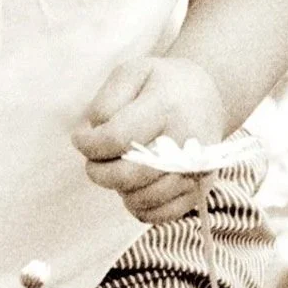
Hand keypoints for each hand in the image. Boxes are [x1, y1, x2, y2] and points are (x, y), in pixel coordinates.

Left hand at [71, 56, 228, 223]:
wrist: (208, 96)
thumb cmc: (161, 84)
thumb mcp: (130, 72)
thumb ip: (106, 102)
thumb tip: (95, 137)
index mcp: (167, 107)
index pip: (117, 138)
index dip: (89, 145)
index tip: (80, 139)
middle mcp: (187, 141)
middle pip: (129, 175)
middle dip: (100, 172)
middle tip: (94, 161)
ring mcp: (197, 169)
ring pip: (143, 199)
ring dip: (120, 189)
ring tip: (120, 168)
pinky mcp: (200, 189)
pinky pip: (162, 215)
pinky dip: (140, 207)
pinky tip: (135, 188)